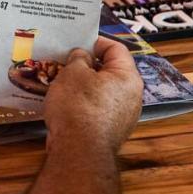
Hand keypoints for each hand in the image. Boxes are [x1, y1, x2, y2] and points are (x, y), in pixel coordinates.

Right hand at [43, 37, 142, 155]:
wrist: (79, 151)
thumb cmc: (77, 106)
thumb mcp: (73, 73)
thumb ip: (79, 58)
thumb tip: (83, 57)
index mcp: (128, 77)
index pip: (116, 49)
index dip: (95, 42)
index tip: (76, 42)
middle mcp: (132, 96)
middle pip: (110, 71)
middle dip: (87, 65)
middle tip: (65, 62)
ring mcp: (123, 116)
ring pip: (102, 91)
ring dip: (83, 85)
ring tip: (61, 82)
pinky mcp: (111, 131)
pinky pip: (97, 109)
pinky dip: (83, 103)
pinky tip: (65, 104)